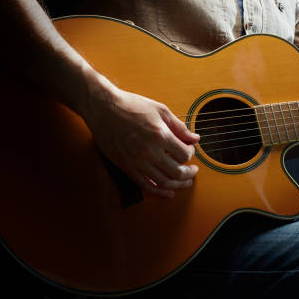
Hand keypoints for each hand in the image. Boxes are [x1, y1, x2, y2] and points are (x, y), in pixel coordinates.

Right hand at [83, 86, 199, 198]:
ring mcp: (137, 162)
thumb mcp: (160, 110)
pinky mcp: (127, 167)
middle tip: (193, 171)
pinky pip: (146, 186)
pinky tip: (169, 192)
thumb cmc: (131, 106)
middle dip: (189, 173)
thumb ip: (179, 127)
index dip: (191, 154)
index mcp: (159, 135)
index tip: (189, 150)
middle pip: (177, 172)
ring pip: (164, 182)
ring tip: (186, 182)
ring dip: (179, 185)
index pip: (184, 154)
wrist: (103, 109)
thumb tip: (195, 139)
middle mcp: (149, 151)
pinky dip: (160, 193)